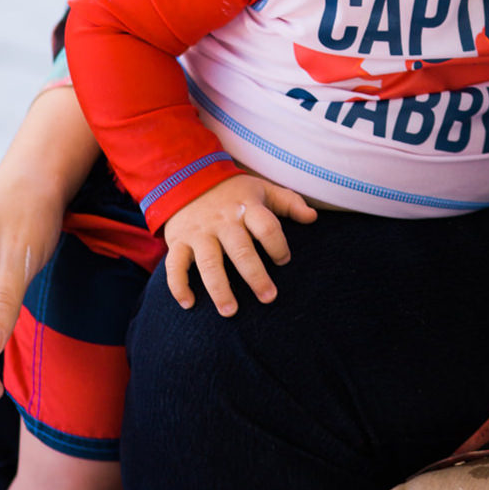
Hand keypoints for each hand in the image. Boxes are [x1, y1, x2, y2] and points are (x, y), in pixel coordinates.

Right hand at [164, 173, 317, 316]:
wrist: (188, 178)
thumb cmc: (233, 192)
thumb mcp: (262, 189)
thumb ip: (289, 203)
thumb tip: (313, 217)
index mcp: (246, 207)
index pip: (267, 227)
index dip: (278, 245)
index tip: (284, 261)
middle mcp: (223, 221)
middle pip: (241, 250)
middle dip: (255, 276)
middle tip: (269, 298)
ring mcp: (199, 232)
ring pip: (209, 262)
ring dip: (219, 288)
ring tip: (230, 312)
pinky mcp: (178, 241)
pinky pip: (174, 265)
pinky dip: (178, 285)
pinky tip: (189, 304)